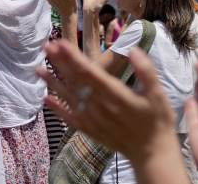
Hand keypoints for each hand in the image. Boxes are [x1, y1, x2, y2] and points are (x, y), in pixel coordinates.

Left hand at [37, 42, 177, 163]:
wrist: (152, 154)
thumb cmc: (157, 121)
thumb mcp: (159, 94)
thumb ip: (146, 71)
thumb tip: (133, 50)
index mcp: (115, 95)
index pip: (89, 72)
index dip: (73, 57)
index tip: (61, 43)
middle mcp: (99, 106)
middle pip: (75, 81)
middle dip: (60, 62)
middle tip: (47, 46)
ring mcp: (92, 119)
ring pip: (68, 96)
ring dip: (53, 82)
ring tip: (38, 68)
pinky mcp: (89, 129)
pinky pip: (69, 117)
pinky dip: (56, 107)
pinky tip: (45, 98)